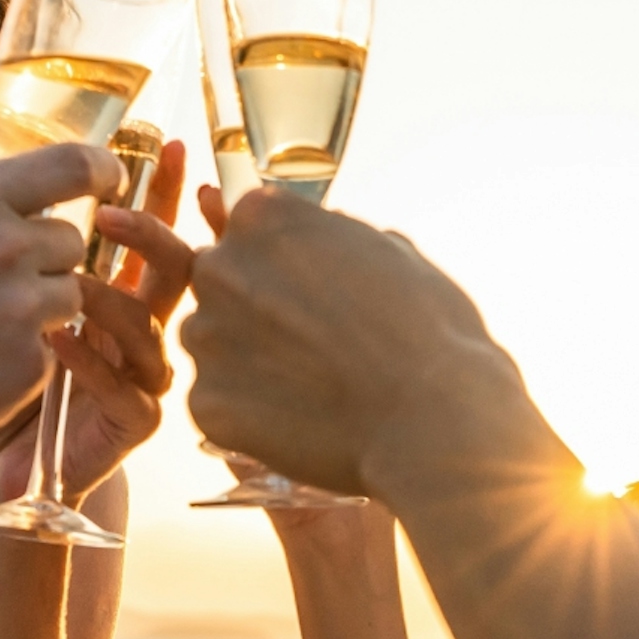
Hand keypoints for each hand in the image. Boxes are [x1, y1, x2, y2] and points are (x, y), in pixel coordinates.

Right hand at [0, 140, 113, 486]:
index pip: (75, 164)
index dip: (101, 171)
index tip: (109, 182)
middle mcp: (3, 245)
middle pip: (68, 239)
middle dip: (39, 257)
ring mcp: (17, 311)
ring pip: (65, 298)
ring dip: (32, 310)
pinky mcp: (21, 370)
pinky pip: (46, 354)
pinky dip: (15, 361)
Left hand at [0, 207, 194, 503]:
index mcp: (106, 291)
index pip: (145, 230)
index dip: (162, 190)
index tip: (166, 146)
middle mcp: (130, 329)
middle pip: (173, 269)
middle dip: (158, 231)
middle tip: (114, 210)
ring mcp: (136, 376)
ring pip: (152, 327)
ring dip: (112, 299)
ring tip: (70, 281)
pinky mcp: (128, 424)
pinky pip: (129, 389)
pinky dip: (92, 362)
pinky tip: (56, 341)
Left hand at [181, 189, 534, 498]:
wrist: (433, 418)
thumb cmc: (428, 331)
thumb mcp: (389, 253)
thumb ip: (333, 237)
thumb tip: (321, 237)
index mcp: (263, 218)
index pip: (248, 226)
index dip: (284, 261)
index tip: (316, 289)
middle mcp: (221, 267)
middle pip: (222, 282)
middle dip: (256, 308)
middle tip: (313, 344)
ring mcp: (206, 336)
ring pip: (211, 343)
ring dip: (247, 360)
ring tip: (311, 386)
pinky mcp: (205, 402)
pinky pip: (218, 402)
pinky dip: (249, 414)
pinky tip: (300, 421)